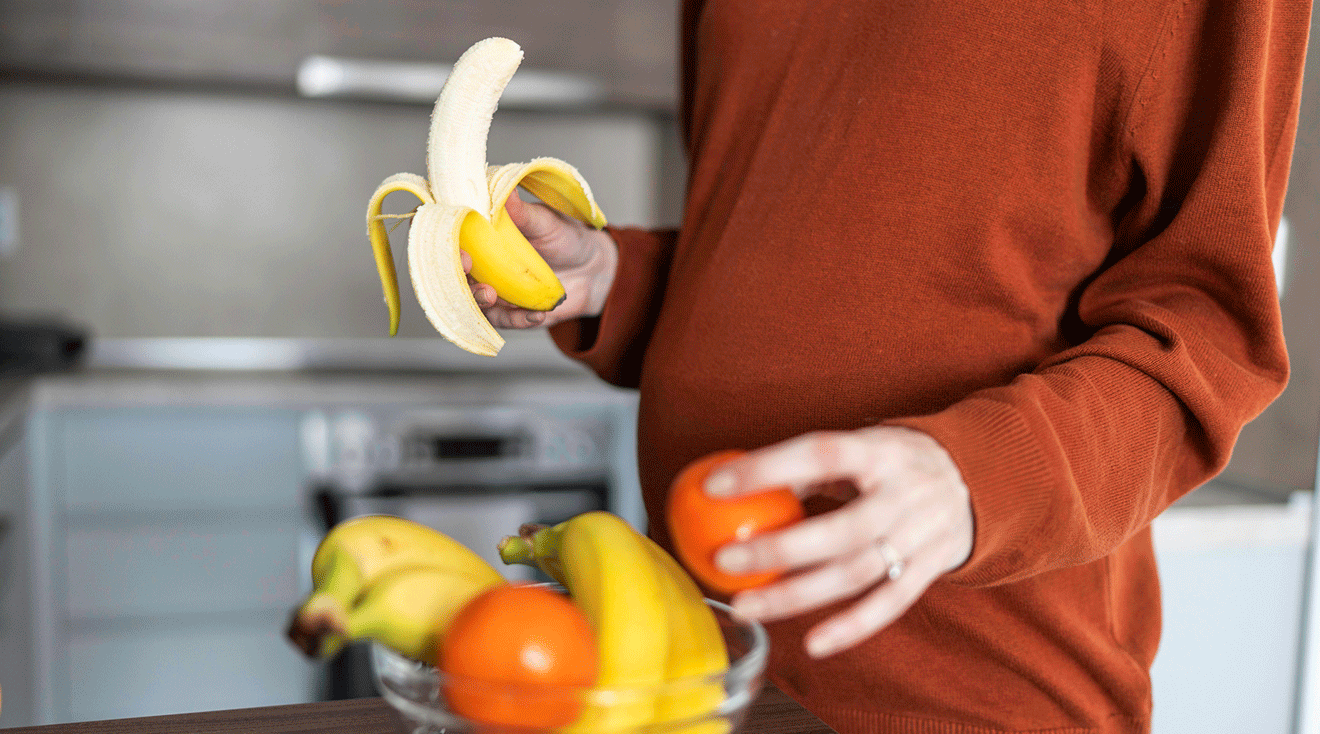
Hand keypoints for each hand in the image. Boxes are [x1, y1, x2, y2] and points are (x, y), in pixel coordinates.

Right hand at [467, 193, 616, 328]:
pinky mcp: (509, 312)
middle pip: (456, 280)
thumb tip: (507, 192)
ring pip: (475, 305)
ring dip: (485, 306)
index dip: (451, 253)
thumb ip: (524, 214)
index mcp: (482, 238)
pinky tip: (537, 315)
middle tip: (485, 289)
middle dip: (464, 287)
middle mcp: (481, 266)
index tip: (464, 257)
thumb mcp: (547, 223)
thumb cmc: (565, 238)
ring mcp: (493, 290)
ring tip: (503, 300)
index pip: (455, 244)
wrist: (593, 269)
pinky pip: (505, 321)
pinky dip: (518, 320)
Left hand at [703, 426, 973, 657]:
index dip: (768, 468)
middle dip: (779, 549)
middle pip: (841, 529)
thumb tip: (737, 484)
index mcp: (883, 452)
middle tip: (722, 558)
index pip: (822, 453)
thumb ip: (810, 467)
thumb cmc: (895, 461)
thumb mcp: (863, 446)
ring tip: (745, 606)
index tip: (714, 484)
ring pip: (856, 574)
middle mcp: (906, 495)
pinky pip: (887, 605)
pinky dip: (850, 627)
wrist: (978, 479)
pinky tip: (811, 643)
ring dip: (797, 595)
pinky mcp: (929, 571)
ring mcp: (921, 537)